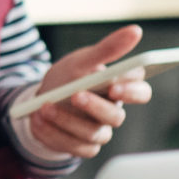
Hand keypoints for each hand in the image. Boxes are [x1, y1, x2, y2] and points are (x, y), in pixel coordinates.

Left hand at [26, 24, 154, 158]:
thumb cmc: (69, 76)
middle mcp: (113, 112)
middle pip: (116, 117)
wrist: (41, 99)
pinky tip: (38, 121)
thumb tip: (136, 30)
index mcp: (119, 88)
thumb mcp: (83, 59)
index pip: (140, 92)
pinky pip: (74, 147)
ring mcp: (99, 131)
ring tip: (45, 106)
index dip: (131, 91)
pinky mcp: (82, 147)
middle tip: (76, 95)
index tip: (115, 84)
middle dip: (95, 107)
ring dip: (66, 120)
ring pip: (92, 133)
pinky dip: (54, 134)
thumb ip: (108, 48)